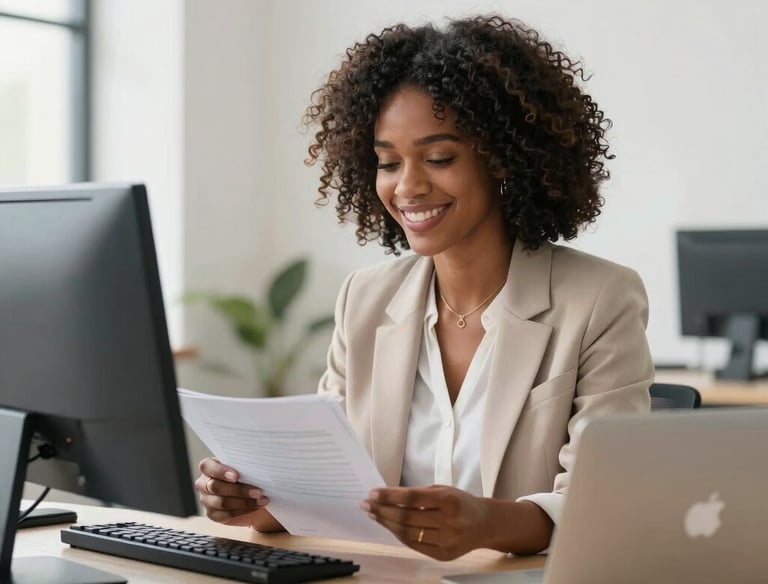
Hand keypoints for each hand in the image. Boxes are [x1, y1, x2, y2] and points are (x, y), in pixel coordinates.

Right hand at [195, 457, 269, 526]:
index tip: (236, 476)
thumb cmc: (245, 474)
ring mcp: (206, 500)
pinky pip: (226, 514)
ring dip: (244, 502)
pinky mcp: (213, 514)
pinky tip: (256, 506)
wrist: (250, 493)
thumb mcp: (243, 466)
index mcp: (208, 466)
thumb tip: (256, 466)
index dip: (221, 471)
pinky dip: (244, 510)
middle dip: (238, 489)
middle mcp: (203, 483)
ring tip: (261, 499)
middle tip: (258, 491)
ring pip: (222, 502)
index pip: (207, 467)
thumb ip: (243, 465)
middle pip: (215, 487)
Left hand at [361, 485, 490, 560]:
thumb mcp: (442, 490)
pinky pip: (414, 545)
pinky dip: (399, 535)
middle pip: (407, 518)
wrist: (484, 524)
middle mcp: (449, 522)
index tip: (373, 493)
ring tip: (374, 515)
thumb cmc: (460, 502)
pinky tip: (390, 526)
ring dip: (387, 524)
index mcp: (449, 500)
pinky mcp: (443, 555)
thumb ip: (417, 494)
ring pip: (408, 534)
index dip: (390, 496)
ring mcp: (447, 541)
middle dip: (383, 510)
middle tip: (367, 504)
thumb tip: (387, 496)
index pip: (412, 498)